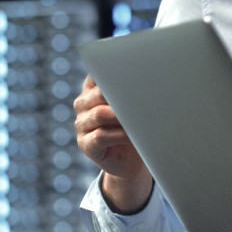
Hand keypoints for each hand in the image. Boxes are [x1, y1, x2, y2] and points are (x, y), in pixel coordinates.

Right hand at [71, 75, 151, 211]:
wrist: (131, 161)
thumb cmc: (135, 127)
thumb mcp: (134, 107)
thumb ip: (134, 93)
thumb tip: (149, 79)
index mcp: (93, 89)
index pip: (98, 73)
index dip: (113, 73)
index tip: (132, 71)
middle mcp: (83, 104)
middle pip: (99, 94)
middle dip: (121, 95)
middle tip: (142, 97)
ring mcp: (82, 124)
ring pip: (99, 114)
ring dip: (121, 116)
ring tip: (139, 117)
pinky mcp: (86, 144)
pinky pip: (100, 136)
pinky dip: (119, 135)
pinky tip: (132, 135)